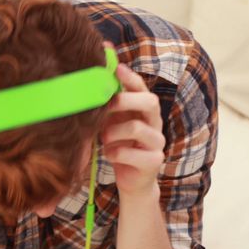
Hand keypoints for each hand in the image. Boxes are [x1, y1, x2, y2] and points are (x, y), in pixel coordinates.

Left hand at [102, 62, 165, 198]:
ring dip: (113, 131)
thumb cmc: (119, 145)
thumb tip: (91, 77)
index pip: (143, 88)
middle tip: (107, 105)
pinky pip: (130, 153)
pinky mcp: (153, 161)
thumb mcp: (112, 122)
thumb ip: (108, 103)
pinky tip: (109, 155)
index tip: (116, 68)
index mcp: (146, 110)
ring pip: (137, 127)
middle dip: (126, 100)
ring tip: (104, 138)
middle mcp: (155, 123)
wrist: (131, 180)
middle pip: (150, 101)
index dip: (131, 77)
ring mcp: (157, 142)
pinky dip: (114, 153)